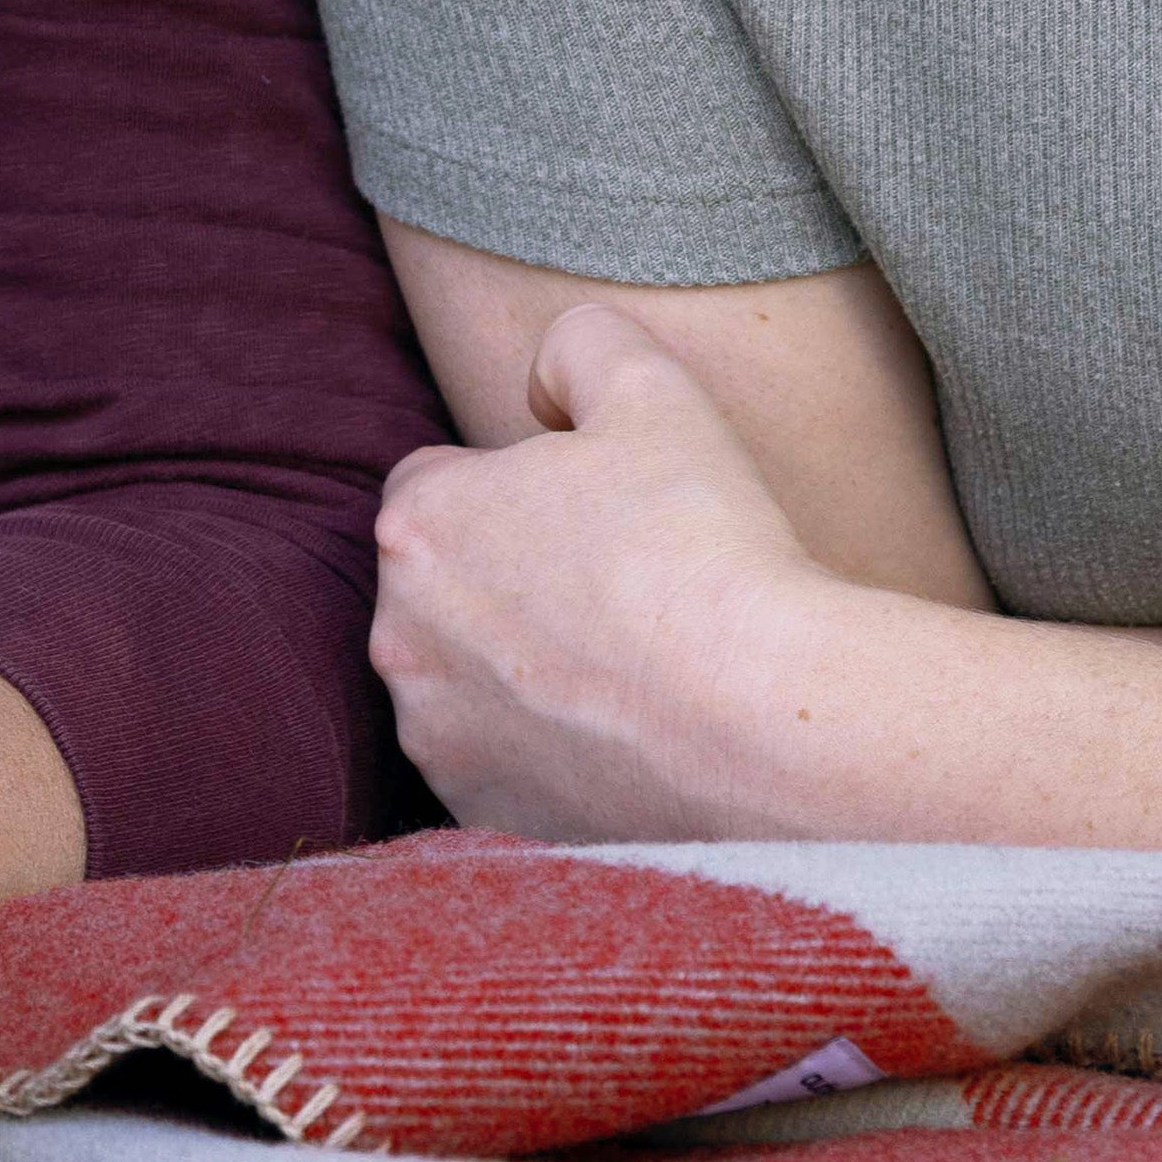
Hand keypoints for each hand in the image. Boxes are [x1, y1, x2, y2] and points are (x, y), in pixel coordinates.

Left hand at [371, 300, 853, 838]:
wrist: (762, 726)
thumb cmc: (703, 547)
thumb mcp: (653, 387)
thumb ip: (581, 344)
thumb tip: (545, 378)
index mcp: (419, 525)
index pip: (441, 483)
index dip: (520, 487)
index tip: (595, 514)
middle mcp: (399, 638)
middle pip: (450, 586)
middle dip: (515, 580)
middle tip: (623, 587)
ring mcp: (437, 739)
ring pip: (473, 682)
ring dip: (528, 669)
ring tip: (634, 665)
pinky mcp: (486, 817)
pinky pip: (509, 766)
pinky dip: (554, 751)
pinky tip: (633, 735)